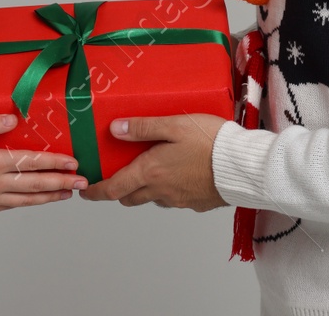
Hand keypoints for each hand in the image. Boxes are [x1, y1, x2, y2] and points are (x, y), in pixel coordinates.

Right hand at [0, 113, 85, 210]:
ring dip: (50, 196)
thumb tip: (14, 118)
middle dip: (61, 182)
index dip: (54, 162)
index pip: (31, 162)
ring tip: (68, 193)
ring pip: (27, 200)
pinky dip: (30, 203)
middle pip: (35, 184)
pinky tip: (39, 200)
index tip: (72, 162)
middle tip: (82, 182)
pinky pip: (13, 205)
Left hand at [78, 114, 229, 210]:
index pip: (114, 188)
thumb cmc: (210, 141)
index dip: (96, 192)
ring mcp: (179, 200)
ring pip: (152, 198)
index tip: (85, 191)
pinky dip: (168, 188)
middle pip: (130, 197)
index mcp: (151, 172)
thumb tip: (115, 129)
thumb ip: (143, 127)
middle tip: (116, 175)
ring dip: (144, 188)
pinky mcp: (196, 203)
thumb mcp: (174, 124)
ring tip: (150, 168)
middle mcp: (161, 191)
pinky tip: (178, 172)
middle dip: (119, 189)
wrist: (243, 166)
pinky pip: (173, 198)